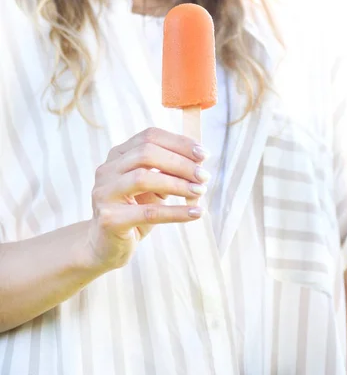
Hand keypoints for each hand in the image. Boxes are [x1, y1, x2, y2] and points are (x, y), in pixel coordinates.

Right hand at [84, 128, 209, 271]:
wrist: (106, 247)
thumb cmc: (135, 211)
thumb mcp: (153, 187)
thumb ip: (170, 172)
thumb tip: (199, 164)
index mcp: (117, 155)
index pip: (149, 136)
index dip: (179, 142)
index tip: (203, 154)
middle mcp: (107, 170)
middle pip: (146, 153)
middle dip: (180, 163)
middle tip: (204, 176)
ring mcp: (104, 193)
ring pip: (143, 178)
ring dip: (178, 184)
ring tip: (200, 191)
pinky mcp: (110, 220)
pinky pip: (149, 213)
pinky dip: (176, 212)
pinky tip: (196, 212)